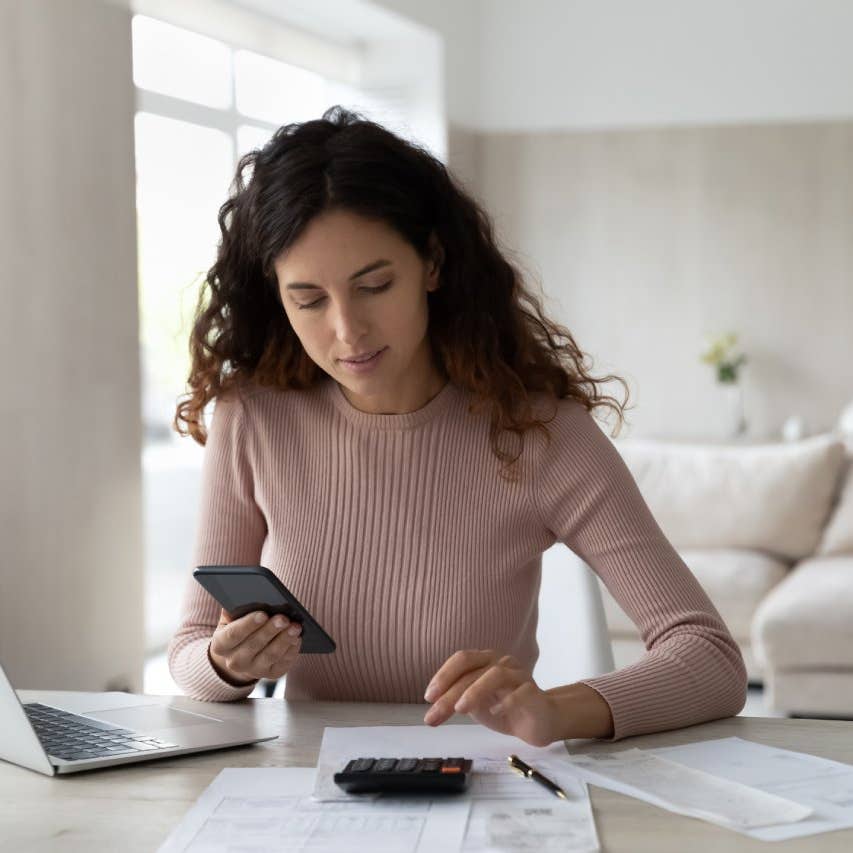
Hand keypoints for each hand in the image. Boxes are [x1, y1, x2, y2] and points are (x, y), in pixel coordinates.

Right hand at [208, 609, 301, 686]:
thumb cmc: (239, 627)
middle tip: (284, 618)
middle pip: (254, 645)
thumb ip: (235, 608)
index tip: (263, 614)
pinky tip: (297, 638)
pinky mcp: (270, 674)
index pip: (233, 635)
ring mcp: (252, 670)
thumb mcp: (231, 618)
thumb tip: (243, 595)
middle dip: (270, 630)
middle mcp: (234, 661)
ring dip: (284, 639)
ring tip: (296, 626)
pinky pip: (282, 663)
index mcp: (221, 645)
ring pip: (270, 655)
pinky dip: (291, 650)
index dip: (248, 624)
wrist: (242, 654)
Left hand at [422, 649, 561, 746]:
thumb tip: (433, 706)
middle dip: (450, 692)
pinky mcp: (534, 693)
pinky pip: (521, 692)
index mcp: (485, 661)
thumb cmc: (504, 709)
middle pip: (473, 670)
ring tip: (460, 709)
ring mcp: (519, 675)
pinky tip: (494, 713)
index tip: (428, 697)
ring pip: (496, 674)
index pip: (462, 659)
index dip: (443, 675)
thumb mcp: (475, 705)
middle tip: (434, 715)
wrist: (540, 722)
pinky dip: (505, 701)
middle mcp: (502, 662)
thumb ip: (458, 699)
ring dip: (475, 691)